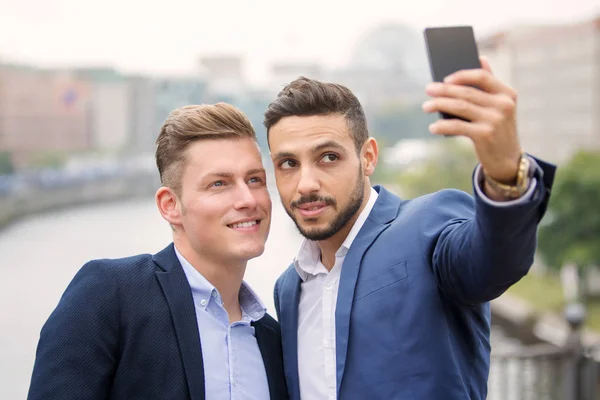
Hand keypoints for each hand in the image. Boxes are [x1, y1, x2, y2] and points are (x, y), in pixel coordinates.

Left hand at [422, 56, 521, 183]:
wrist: (507, 160)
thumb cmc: (498, 129)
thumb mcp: (498, 107)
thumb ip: (490, 85)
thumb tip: (480, 58)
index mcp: (507, 93)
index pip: (482, 77)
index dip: (462, 75)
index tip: (445, 78)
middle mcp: (503, 105)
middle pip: (466, 92)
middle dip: (444, 90)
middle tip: (428, 89)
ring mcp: (495, 120)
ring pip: (460, 107)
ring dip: (439, 105)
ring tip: (426, 106)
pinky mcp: (485, 135)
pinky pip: (458, 126)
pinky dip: (443, 126)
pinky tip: (433, 127)